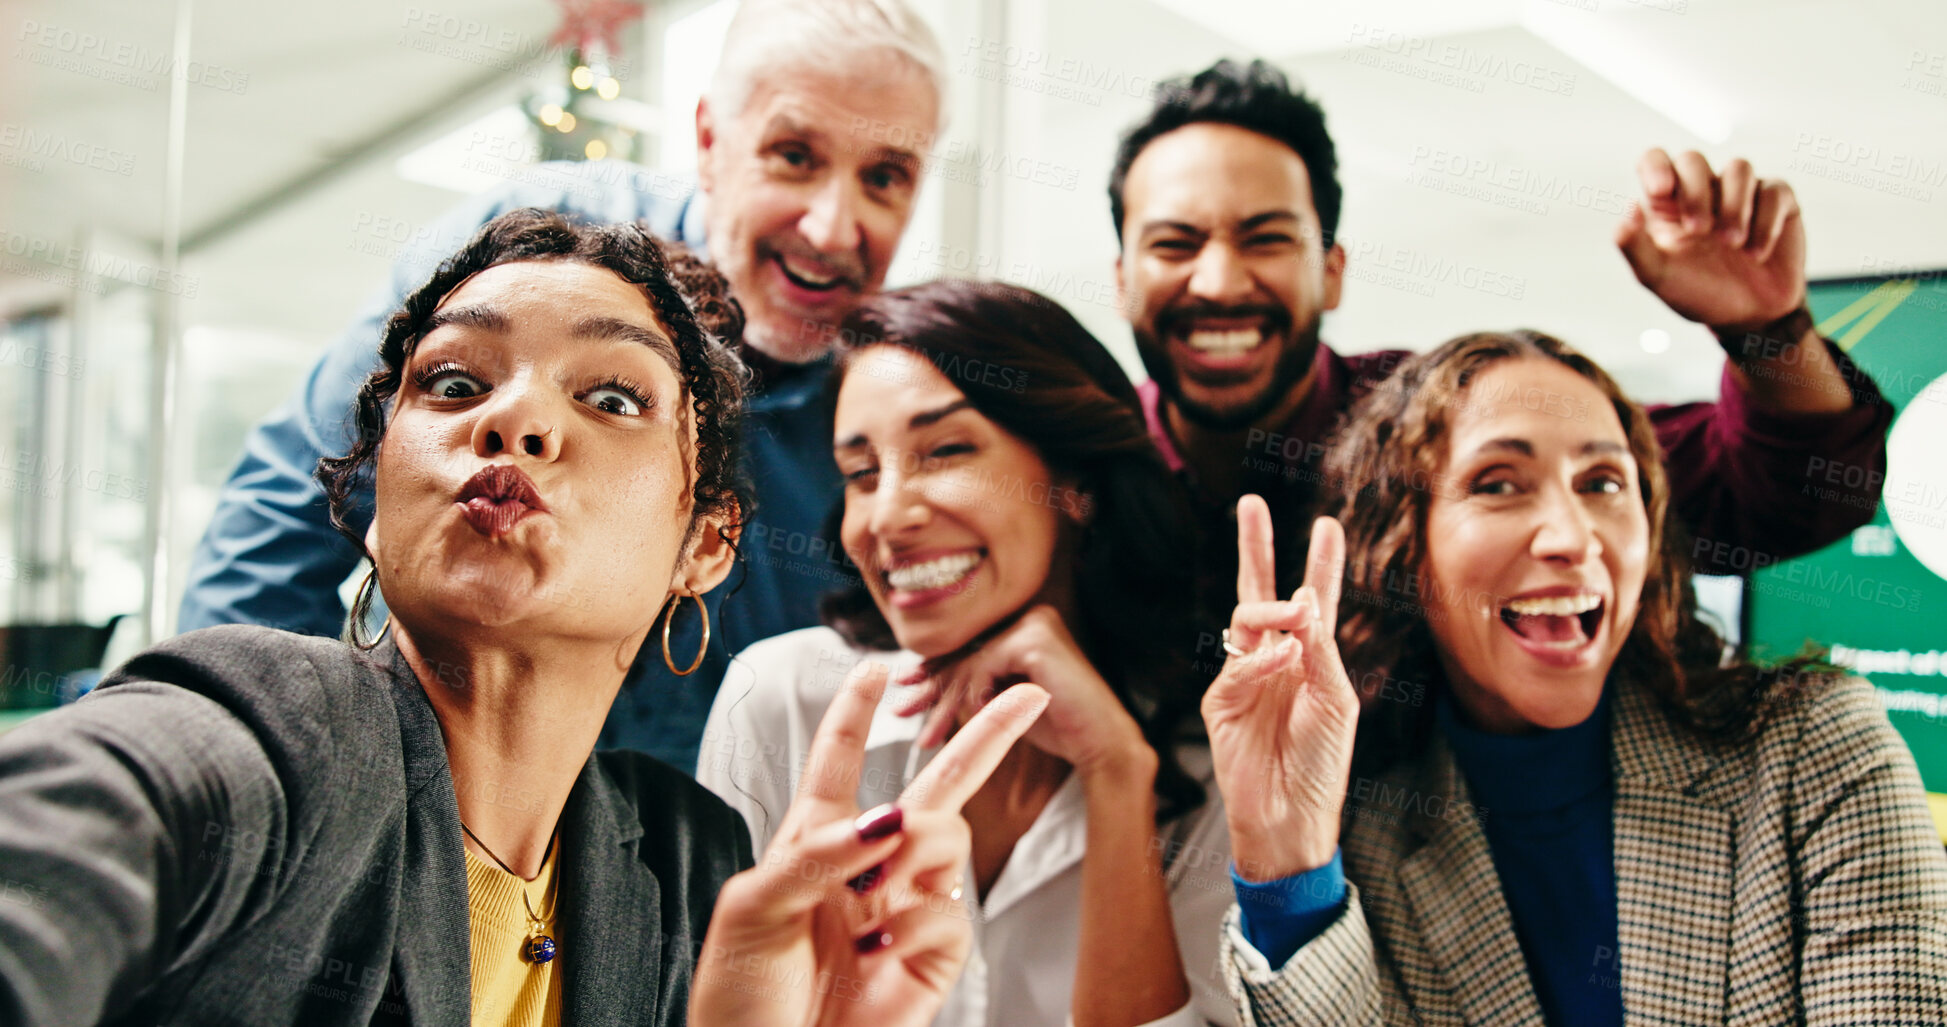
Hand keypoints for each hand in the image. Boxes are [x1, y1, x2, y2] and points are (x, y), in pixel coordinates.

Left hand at [691, 663, 1049, 1026]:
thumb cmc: (740, 995)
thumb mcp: (753, 910)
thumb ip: (816, 853)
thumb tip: (884, 817)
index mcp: (813, 843)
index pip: (838, 759)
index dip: (856, 711)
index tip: (877, 667)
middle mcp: (867, 867)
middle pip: (938, 786)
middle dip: (985, 738)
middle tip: (1029, 694)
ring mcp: (905, 909)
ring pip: (948, 839)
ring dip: (916, 849)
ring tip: (874, 891)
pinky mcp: (932, 958)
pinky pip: (950, 911)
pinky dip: (914, 920)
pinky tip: (876, 949)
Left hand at [894, 606, 1148, 777]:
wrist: (1101, 744)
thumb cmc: (1059, 726)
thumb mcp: (1004, 700)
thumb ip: (975, 683)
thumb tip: (923, 681)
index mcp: (1025, 625)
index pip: (971, 645)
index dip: (936, 667)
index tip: (907, 686)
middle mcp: (1029, 616)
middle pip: (966, 651)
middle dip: (931, 685)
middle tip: (903, 709)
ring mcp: (1033, 623)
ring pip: (969, 663)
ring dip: (945, 702)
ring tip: (928, 734)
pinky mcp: (1034, 640)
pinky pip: (984, 666)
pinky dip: (977, 695)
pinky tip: (980, 715)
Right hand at [1201, 496, 1359, 882]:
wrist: (1292, 816)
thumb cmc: (1323, 764)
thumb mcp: (1335, 699)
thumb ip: (1319, 649)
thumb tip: (1301, 601)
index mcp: (1309, 659)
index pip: (1312, 600)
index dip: (1319, 563)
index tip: (1327, 525)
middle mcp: (1275, 661)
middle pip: (1258, 593)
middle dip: (1253, 547)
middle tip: (1250, 502)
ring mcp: (1244, 678)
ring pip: (1245, 621)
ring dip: (1271, 610)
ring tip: (1296, 612)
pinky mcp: (1219, 702)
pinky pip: (1237, 665)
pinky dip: (1263, 659)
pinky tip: (1284, 659)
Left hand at [1616, 148, 1807, 330]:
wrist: (1748, 315)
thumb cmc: (1697, 292)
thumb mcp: (1658, 276)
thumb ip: (1634, 246)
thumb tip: (1627, 210)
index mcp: (1667, 203)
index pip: (1654, 161)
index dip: (1656, 166)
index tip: (1661, 191)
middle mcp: (1702, 190)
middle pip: (1693, 160)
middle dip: (1696, 193)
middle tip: (1698, 231)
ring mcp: (1741, 192)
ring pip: (1739, 168)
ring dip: (1734, 206)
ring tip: (1732, 244)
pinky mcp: (1778, 201)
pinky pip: (1774, 191)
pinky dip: (1765, 223)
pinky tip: (1756, 253)